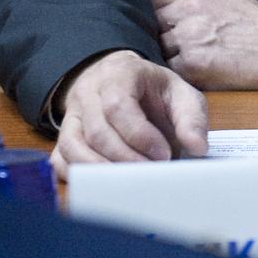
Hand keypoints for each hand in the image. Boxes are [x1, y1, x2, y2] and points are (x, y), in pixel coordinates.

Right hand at [51, 49, 208, 179]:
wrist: (122, 80)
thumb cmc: (152, 90)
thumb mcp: (179, 92)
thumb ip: (191, 117)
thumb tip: (197, 148)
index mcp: (119, 74)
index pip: (118, 107)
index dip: (139, 136)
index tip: (163, 154)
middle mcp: (88, 92)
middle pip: (97, 131)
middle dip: (125, 158)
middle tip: (151, 173)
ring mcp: (71, 115)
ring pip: (74, 147)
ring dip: (103, 171)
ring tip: (130, 182)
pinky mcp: (63, 136)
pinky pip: (60, 160)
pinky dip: (80, 175)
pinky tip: (104, 184)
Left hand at [151, 0, 257, 90]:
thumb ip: (194, 0)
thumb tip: (164, 13)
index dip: (153, 13)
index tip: (158, 25)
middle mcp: (190, 8)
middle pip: (150, 22)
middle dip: (155, 35)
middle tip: (166, 47)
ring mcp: (189, 37)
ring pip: (156, 48)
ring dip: (162, 57)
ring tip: (176, 63)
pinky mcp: (192, 65)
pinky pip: (167, 70)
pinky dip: (172, 74)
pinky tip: (185, 76)